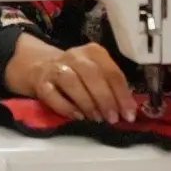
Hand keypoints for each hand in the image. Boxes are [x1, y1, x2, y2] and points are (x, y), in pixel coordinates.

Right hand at [14, 41, 134, 123]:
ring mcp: (56, 68)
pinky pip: (52, 95)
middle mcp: (75, 56)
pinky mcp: (41, 82)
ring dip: (87, 102)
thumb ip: (111, 87)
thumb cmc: (78, 74)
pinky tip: (78, 116)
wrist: (42, 67)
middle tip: (113, 118)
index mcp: (94, 52)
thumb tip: (128, 110)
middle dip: (105, 99)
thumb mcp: (97, 74)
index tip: (129, 114)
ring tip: (97, 118)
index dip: (122, 95)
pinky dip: (66, 107)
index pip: (112, 72)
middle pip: (92, 75)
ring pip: (72, 82)